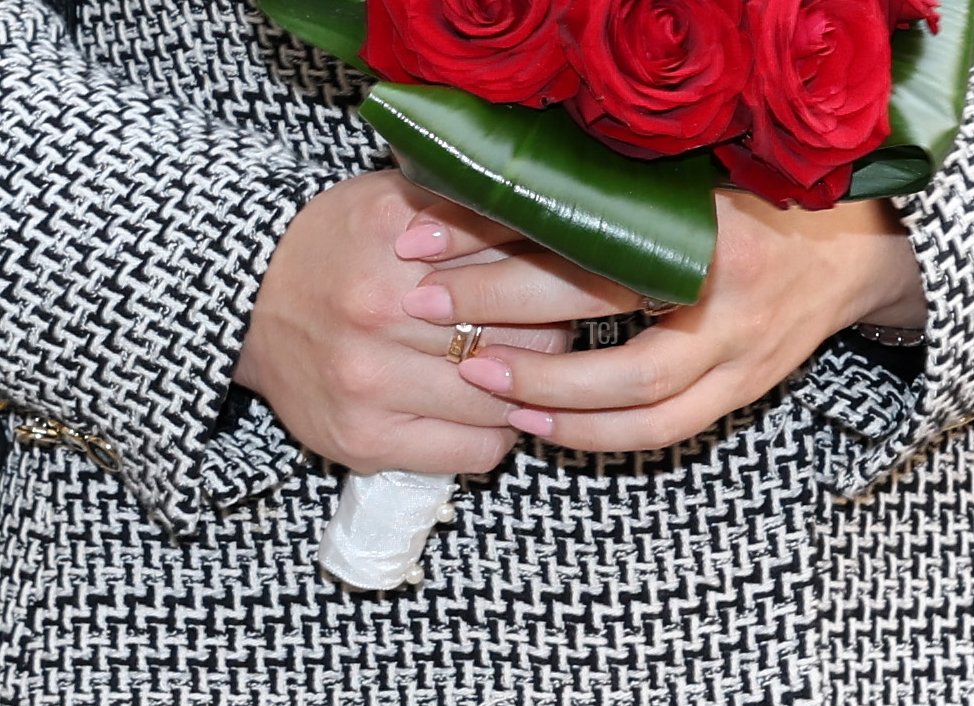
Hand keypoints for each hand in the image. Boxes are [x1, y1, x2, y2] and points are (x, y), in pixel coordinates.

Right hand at [233, 171, 567, 472]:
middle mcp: (376, 307)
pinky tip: (484, 408)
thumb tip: (556, 219)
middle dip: (552, 333)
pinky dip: (497, 432)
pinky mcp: (364, 439)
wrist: (247, 306)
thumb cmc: (336, 249)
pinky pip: (476, 450)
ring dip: (527, 388)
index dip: (565, 277)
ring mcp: (368, 381)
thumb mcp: (394, 200)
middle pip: (525, 332)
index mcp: (392, 233)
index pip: (523, 261)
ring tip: (515, 368)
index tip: (574, 282)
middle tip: (550, 327)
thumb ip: (469, 205)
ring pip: (507, 397)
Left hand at [396, 190, 925, 451]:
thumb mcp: (681, 187)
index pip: (582, 222)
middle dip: (501, 307)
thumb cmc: (746, 212)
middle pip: (601, 300)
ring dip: (549, 390)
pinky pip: (665, 428)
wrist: (844, 255)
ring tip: (476, 378)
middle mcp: (727, 282)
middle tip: (429, 311)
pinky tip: (536, 424)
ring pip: (637, 388)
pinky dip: (596, 434)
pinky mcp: (745, 390)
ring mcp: (743, 346)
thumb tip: (492, 192)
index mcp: (703, 215)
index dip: (497, 233)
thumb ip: (606, 196)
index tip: (424, 240)